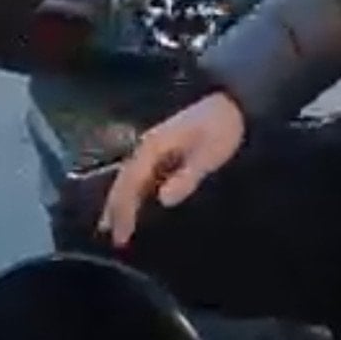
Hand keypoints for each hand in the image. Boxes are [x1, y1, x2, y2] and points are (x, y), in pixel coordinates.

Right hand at [98, 91, 245, 246]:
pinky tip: (133, 202)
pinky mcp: (162, 150)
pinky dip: (130, 192)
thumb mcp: (208, 154)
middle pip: (122, 181)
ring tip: (107, 224)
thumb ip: (186, 177)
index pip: (131, 183)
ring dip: (117, 201)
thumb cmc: (222, 128)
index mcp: (153, 148)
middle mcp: (146, 148)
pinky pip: (138, 175)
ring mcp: (153, 148)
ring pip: (127, 178)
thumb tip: (163, 199)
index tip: (121, 235)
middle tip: (107, 236)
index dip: (124, 211)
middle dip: (113, 208)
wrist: (233, 103)